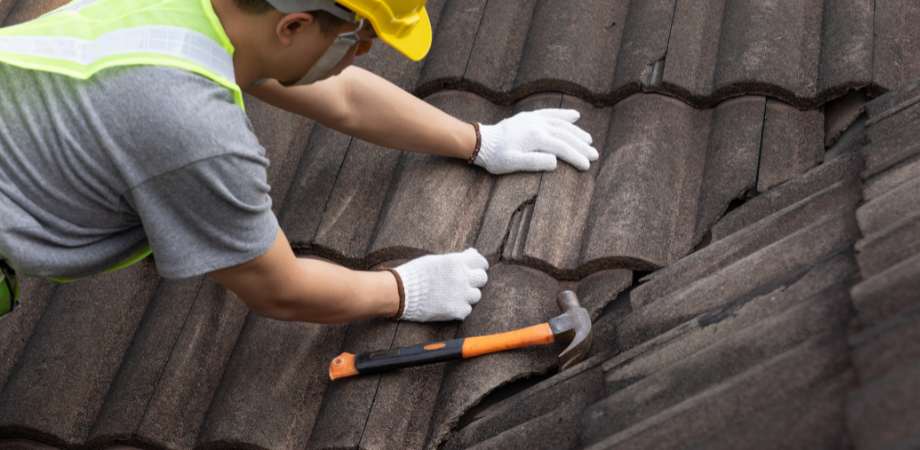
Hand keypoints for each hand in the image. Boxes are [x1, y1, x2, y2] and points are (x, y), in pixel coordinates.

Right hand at [392, 248, 489, 321]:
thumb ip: (455, 259)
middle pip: (482, 278)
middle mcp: (462, 277)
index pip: (480, 262)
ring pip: (476, 295)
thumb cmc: (415, 274)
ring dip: (467, 295)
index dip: (479, 265)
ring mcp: (461, 295)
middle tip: (466, 282)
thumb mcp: (435, 260)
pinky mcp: (456, 310)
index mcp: (457, 262)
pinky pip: (467, 310)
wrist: (400, 293)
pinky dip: (460, 308)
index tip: (476, 268)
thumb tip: (472, 253)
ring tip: (454, 294)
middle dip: (475, 279)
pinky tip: (449, 304)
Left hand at [474, 109, 598, 173]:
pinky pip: (551, 113)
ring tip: (589, 140)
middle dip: (581, 145)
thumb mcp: (513, 163)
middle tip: (595, 155)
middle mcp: (538, 125)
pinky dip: (564, 114)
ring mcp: (534, 119)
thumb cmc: (496, 157)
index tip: (587, 166)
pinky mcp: (530, 117)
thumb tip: (555, 161)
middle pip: (565, 135)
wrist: (481, 142)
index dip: (576, 157)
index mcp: (536, 137)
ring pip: (561, 124)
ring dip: (577, 131)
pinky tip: (575, 116)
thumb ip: (534, 162)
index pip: (562, 147)